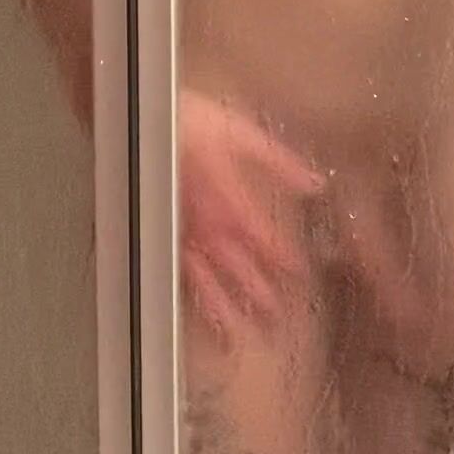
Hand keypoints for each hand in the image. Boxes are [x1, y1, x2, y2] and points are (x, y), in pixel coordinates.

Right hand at [178, 89, 324, 341]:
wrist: (139, 119)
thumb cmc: (188, 121)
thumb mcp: (243, 133)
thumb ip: (279, 162)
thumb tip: (314, 183)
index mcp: (228, 199)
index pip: (260, 237)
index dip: (280, 255)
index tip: (298, 273)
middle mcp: (205, 223)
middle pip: (234, 266)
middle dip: (254, 293)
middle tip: (274, 322)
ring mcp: (179, 230)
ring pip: (204, 276)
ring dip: (220, 305)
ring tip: (235, 334)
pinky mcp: (160, 230)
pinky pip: (176, 268)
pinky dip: (186, 290)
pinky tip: (194, 306)